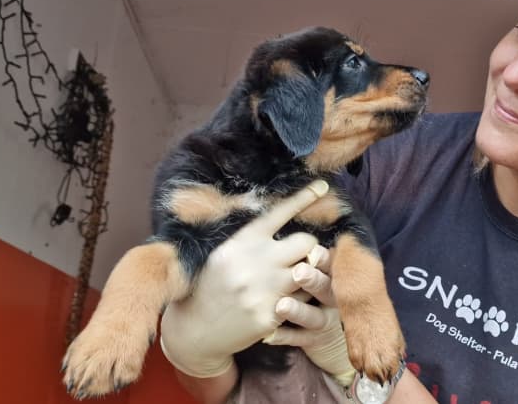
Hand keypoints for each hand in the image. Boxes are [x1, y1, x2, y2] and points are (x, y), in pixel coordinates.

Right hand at [159, 180, 328, 377]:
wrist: (194, 331)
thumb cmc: (211, 287)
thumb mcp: (223, 254)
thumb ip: (253, 240)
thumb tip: (285, 223)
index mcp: (242, 242)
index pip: (279, 213)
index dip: (303, 198)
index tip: (323, 186)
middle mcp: (256, 262)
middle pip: (307, 242)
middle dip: (309, 247)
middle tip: (301, 255)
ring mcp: (266, 290)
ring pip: (311, 271)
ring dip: (309, 273)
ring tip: (296, 279)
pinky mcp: (272, 315)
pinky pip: (304, 300)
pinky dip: (301, 298)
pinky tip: (289, 300)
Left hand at [264, 246, 356, 386]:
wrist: (326, 335)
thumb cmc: (313, 293)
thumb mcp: (317, 272)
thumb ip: (305, 254)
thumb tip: (294, 218)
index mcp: (331, 277)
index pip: (331, 265)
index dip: (324, 259)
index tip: (313, 251)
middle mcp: (333, 298)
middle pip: (328, 288)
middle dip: (314, 280)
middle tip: (298, 272)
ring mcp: (325, 321)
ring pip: (315, 317)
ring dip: (299, 311)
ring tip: (282, 305)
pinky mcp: (315, 341)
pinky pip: (300, 340)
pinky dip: (285, 336)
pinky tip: (269, 334)